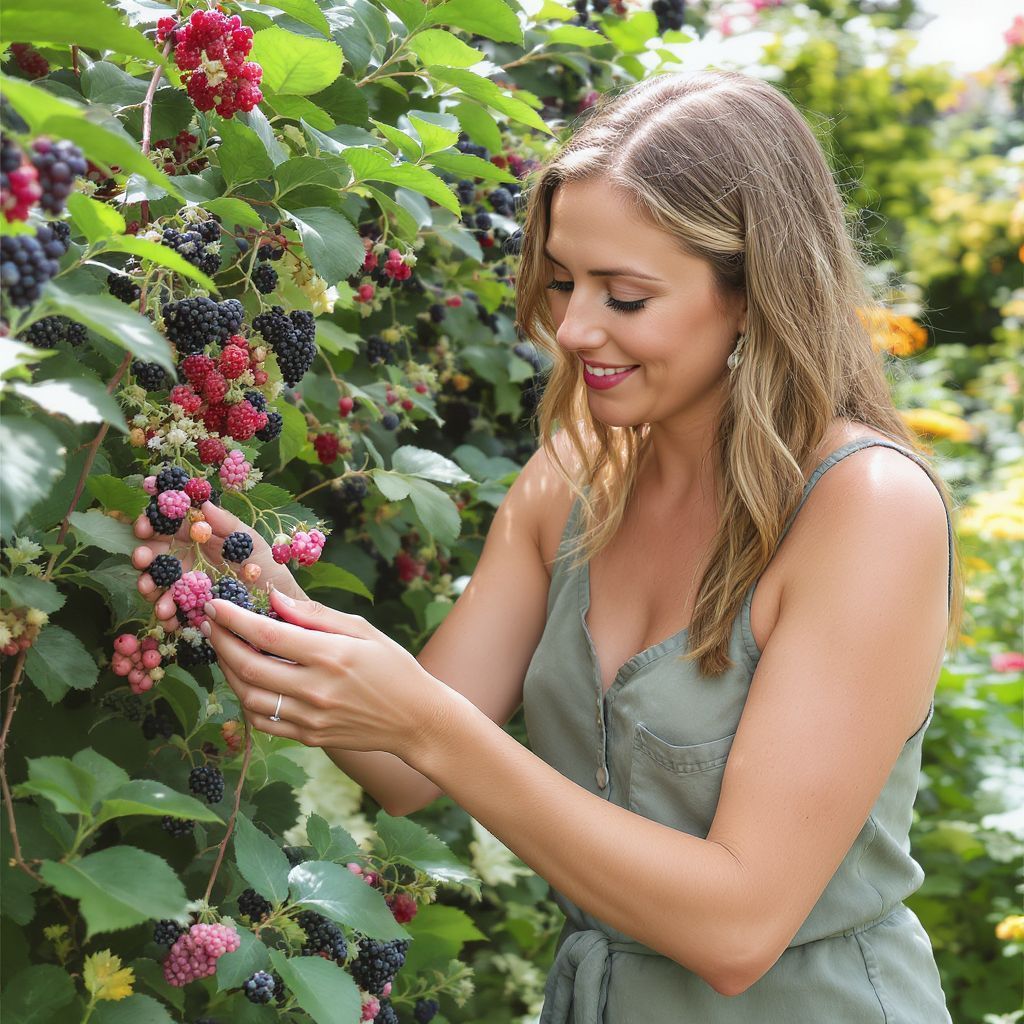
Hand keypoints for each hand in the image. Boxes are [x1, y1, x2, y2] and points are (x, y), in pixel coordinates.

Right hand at [132, 501, 306, 631]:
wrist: (281, 602)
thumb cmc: (267, 566)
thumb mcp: (251, 541)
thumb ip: (227, 524)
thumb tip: (203, 503)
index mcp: (197, 537)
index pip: (167, 526)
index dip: (151, 523)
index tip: (143, 526)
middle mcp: (186, 560)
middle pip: (154, 555)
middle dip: (143, 556)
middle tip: (141, 558)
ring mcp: (186, 586)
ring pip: (158, 585)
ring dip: (151, 588)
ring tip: (154, 593)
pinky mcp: (190, 609)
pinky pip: (173, 613)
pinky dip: (168, 617)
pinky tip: (169, 619)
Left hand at [203, 588, 450, 760]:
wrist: (417, 719)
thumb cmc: (394, 667)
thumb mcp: (363, 630)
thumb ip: (316, 615)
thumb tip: (275, 599)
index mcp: (331, 655)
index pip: (267, 635)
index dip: (233, 618)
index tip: (215, 604)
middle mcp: (316, 689)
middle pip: (248, 666)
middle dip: (221, 642)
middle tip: (210, 624)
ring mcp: (310, 718)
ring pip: (248, 697)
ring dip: (228, 672)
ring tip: (225, 651)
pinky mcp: (309, 738)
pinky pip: (263, 722)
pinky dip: (245, 701)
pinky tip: (246, 682)